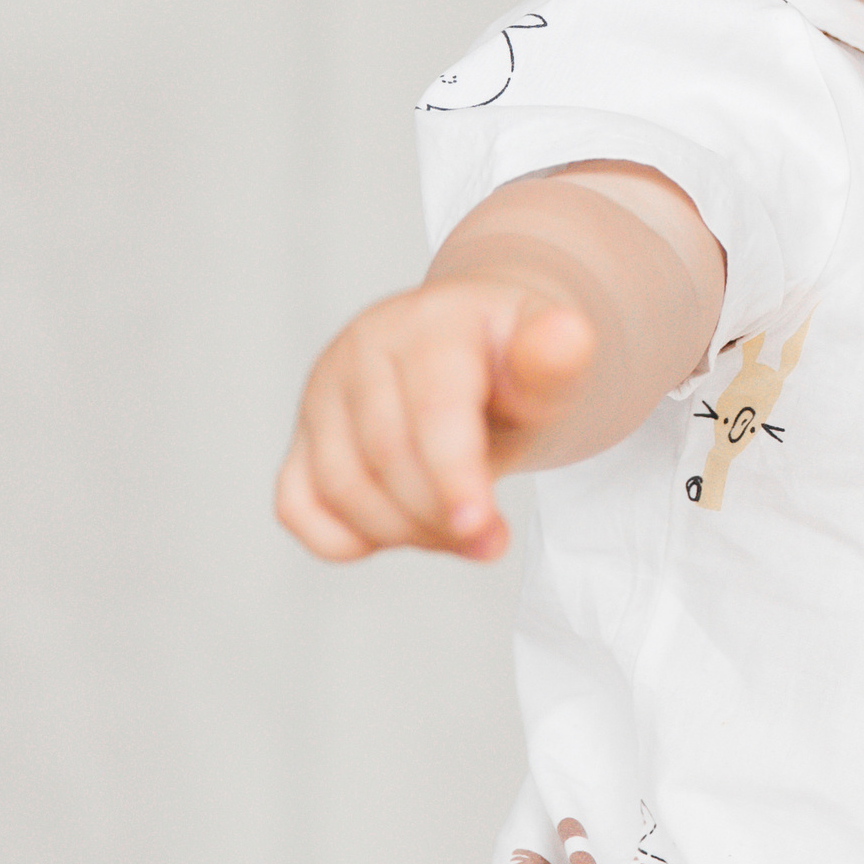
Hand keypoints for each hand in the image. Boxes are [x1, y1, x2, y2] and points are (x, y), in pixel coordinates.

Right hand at [275, 279, 595, 561]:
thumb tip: (566, 335)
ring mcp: (324, 389)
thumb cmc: (517, 366)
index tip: (481, 528)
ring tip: (460, 534)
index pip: (433, 409)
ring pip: (339, 486)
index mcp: (433, 322)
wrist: (484, 349)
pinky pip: (297, 504)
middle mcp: (365, 346)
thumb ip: (556, 361)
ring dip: (402, 532)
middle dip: (440, 516)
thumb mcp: (552, 364)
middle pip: (385, 455)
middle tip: (491, 541)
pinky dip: (342, 539)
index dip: (454, 476)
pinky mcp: (303, 433)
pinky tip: (402, 533)